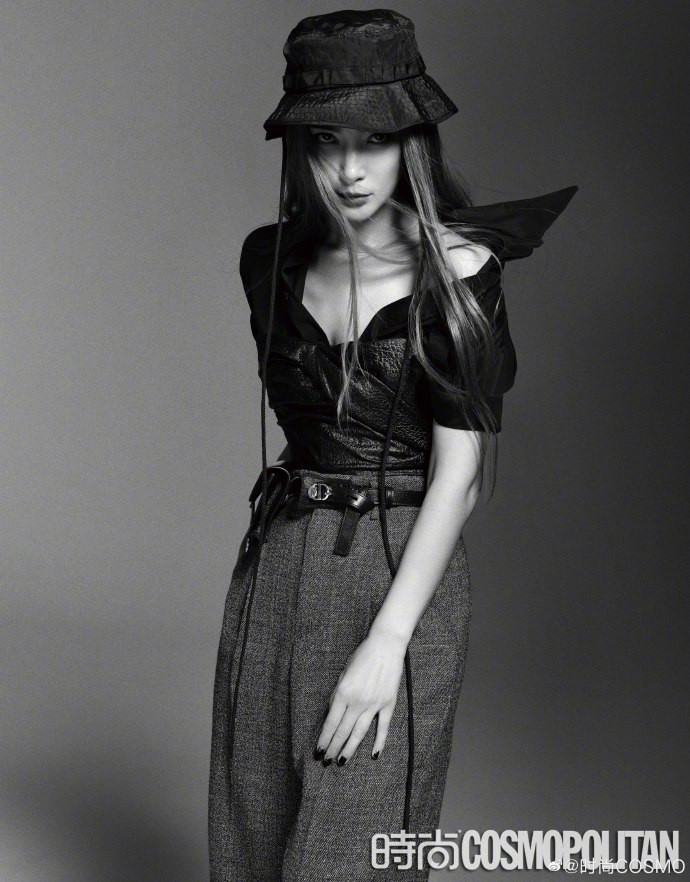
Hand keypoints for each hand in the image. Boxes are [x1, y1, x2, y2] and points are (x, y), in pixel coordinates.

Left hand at [315, 631, 406, 764]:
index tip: (318, 751)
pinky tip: (374, 755)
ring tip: (342, 762)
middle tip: (326, 762)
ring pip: (360, 733)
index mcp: (343, 692)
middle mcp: (358, 701)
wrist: (386, 646)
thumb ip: (337, 694)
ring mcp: (374, 704)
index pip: (331, 723)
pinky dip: (379, 742)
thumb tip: (333, 713)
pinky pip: (383, 727)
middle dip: (333, 748)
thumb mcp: (343, 673)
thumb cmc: (362, 656)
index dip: (324, 739)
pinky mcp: (388, 703)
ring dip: (350, 749)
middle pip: (343, 731)